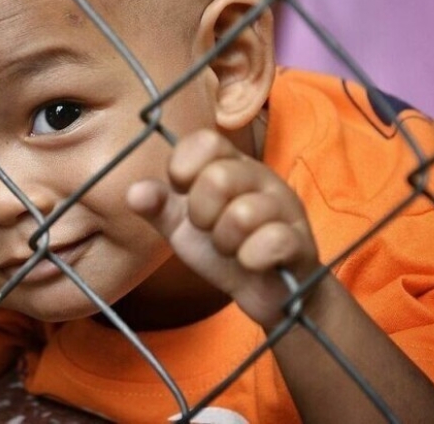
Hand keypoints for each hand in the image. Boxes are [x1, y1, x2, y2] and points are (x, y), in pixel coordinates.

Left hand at [127, 129, 318, 329]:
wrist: (268, 292)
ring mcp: (284, 208)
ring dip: (225, 241)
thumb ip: (157, 207)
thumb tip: (133, 192)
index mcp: (230, 165)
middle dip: (201, 214)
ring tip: (232, 248)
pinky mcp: (300, 242)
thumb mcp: (180, 227)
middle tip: (209, 229)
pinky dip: (251, 258)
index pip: (205, 140)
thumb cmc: (223, 249)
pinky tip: (252, 263)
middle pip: (218, 177)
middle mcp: (260, 178)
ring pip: (243, 213)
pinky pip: (272, 242)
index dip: (183, 167)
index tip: (181, 191)